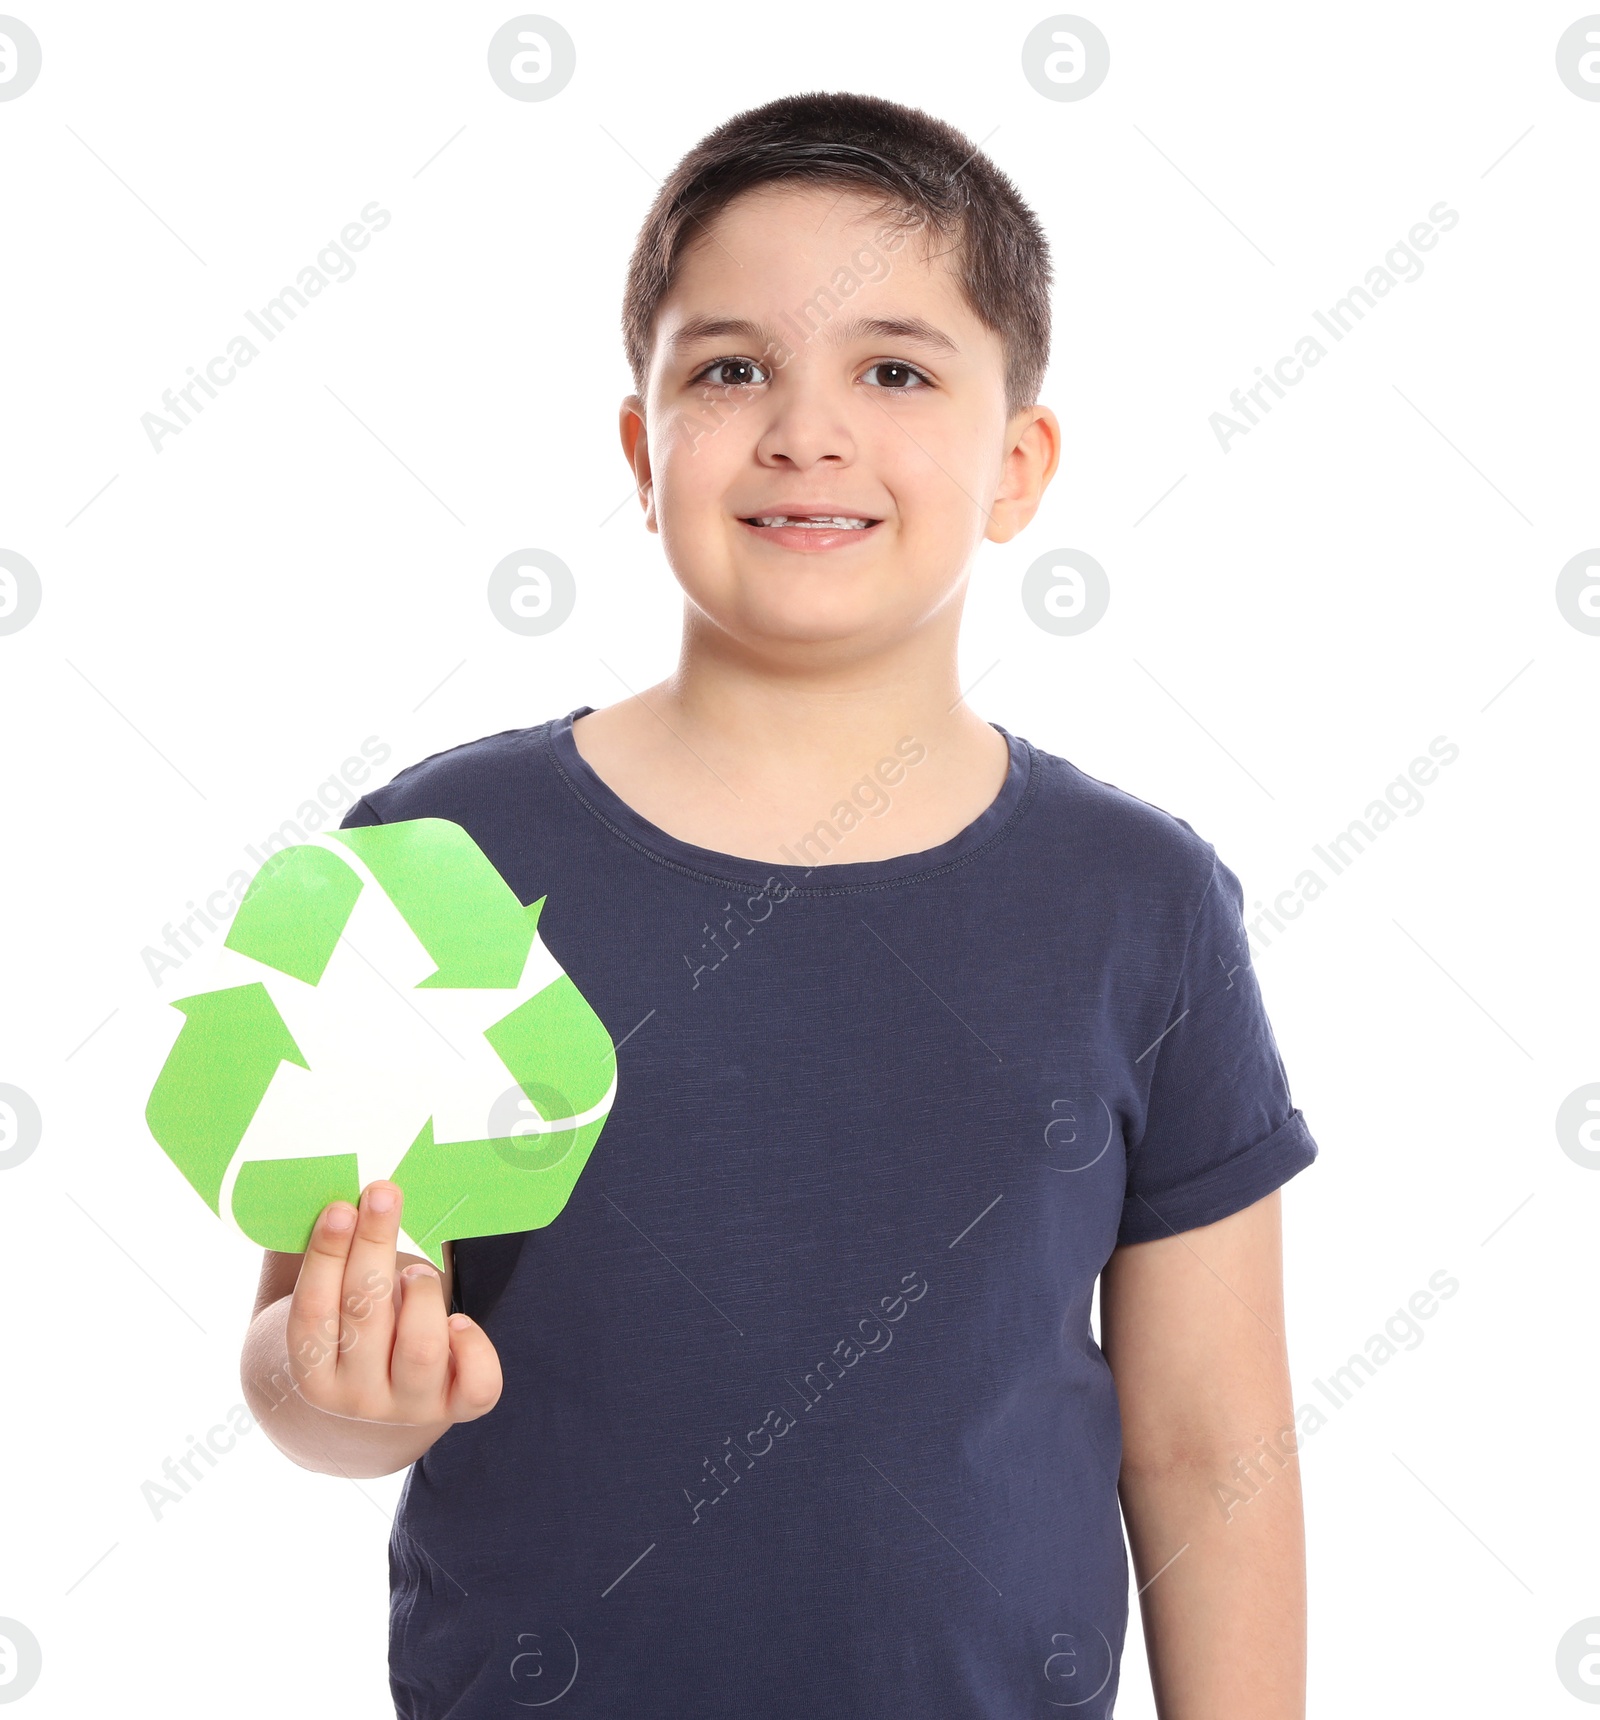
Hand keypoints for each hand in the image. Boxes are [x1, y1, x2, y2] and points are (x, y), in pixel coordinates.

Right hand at [286, 1179, 501, 1428]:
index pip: (313, 1312)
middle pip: (365, 1315)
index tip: (341, 1207)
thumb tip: (332, 1192)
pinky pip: (476, 1381)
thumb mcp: (331, 1306)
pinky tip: (459, 1320)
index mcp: (313, 1372)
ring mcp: (408, 1406)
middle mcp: (356, 1398)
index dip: (326, 1256)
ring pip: (421, 1347)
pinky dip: (474, 1344)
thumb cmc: (353, 1329)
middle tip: (384, 1193)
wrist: (378, 1405)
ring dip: (422, 1293)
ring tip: (418, 1271)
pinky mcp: (455, 1407)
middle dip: (375, 1245)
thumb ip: (327, 1259)